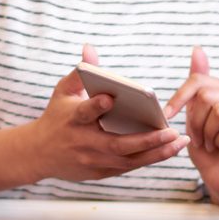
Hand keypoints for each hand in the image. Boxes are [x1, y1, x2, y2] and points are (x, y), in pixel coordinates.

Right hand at [30, 45, 188, 182]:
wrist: (38, 154)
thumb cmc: (56, 117)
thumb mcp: (63, 92)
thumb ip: (80, 71)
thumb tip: (90, 47)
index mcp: (72, 119)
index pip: (85, 112)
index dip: (96, 105)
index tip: (110, 97)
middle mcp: (83, 142)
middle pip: (117, 143)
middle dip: (145, 139)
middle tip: (170, 130)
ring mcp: (92, 160)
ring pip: (128, 160)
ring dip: (156, 152)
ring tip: (180, 141)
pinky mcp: (99, 172)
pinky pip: (128, 167)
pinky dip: (149, 159)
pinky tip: (169, 150)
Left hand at [164, 47, 218, 206]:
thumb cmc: (210, 150)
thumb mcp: (196, 116)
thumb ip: (198, 85)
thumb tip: (198, 48)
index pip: (200, 81)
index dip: (180, 97)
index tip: (168, 114)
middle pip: (208, 97)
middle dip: (195, 123)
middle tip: (199, 139)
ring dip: (207, 134)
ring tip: (212, 144)